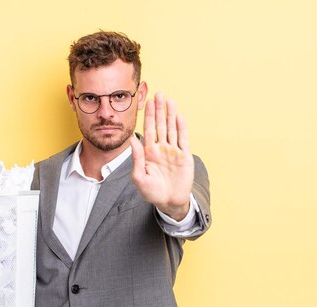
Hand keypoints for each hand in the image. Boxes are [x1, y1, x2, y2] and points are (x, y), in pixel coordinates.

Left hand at [130, 92, 193, 220]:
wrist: (169, 202)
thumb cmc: (152, 192)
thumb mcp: (139, 177)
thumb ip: (136, 158)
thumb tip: (132, 139)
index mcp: (149, 152)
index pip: (148, 129)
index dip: (149, 116)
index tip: (148, 102)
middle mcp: (161, 148)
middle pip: (160, 125)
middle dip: (159, 110)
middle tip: (158, 93)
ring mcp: (173, 151)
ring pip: (172, 129)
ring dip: (170, 114)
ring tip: (169, 100)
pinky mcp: (184, 156)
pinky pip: (183, 139)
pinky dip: (181, 128)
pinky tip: (179, 116)